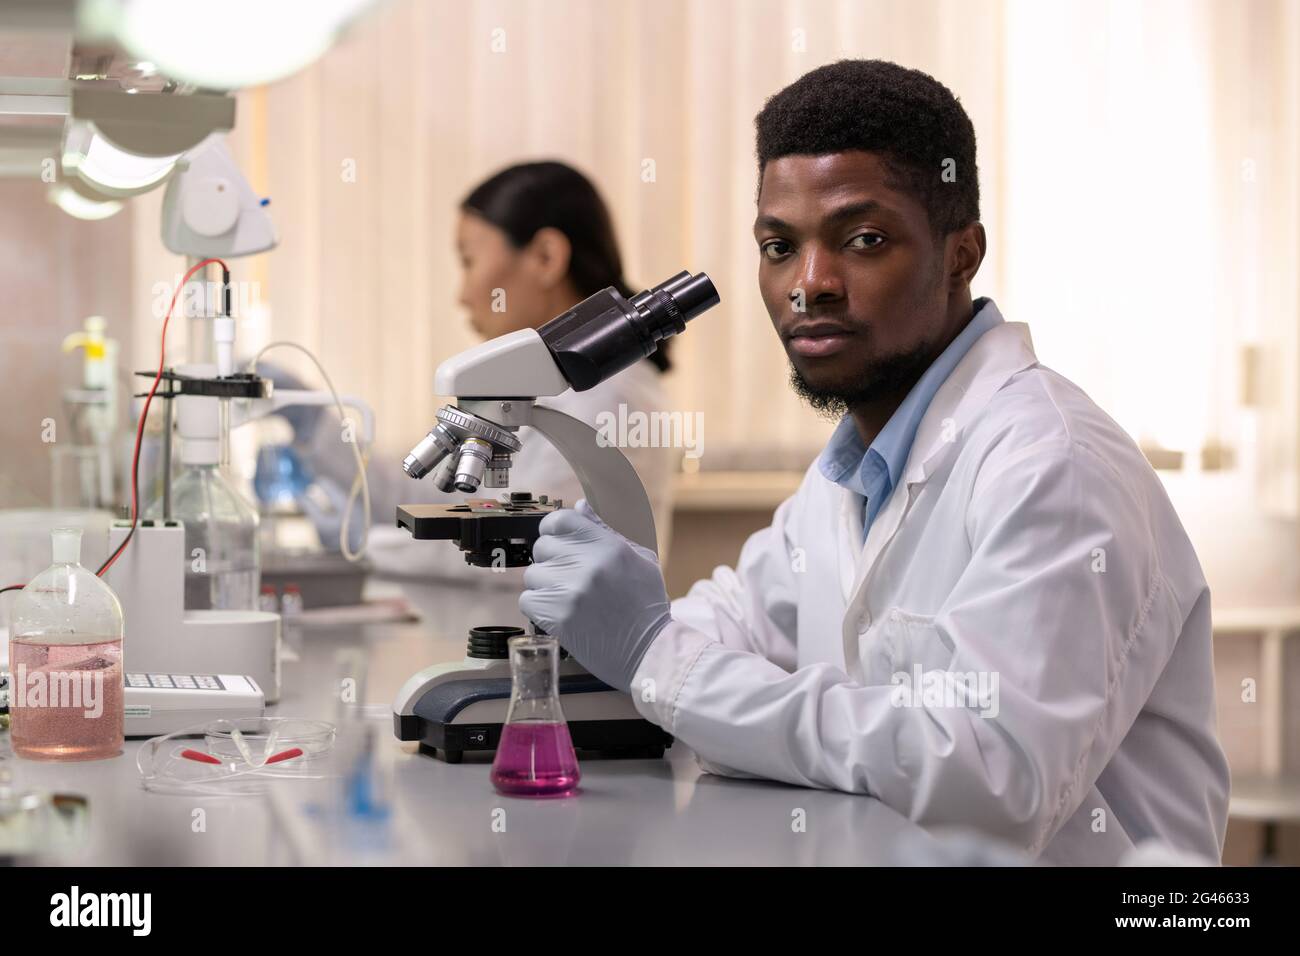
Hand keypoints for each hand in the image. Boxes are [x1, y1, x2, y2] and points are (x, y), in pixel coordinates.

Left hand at [520, 500, 671, 692]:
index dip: (554, 531)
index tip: (558, 543)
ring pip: (533, 575)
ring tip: (567, 599)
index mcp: (607, 545)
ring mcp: (570, 590)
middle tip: (569, 579)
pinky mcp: (557, 616)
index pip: (560, 520)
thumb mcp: (639, 559)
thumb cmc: (646, 605)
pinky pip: (527, 600)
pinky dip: (538, 608)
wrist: (649, 650)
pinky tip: (559, 613)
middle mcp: (587, 563)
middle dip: (552, 562)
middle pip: (542, 547)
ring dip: (545, 586)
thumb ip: (606, 531)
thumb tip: (580, 507)